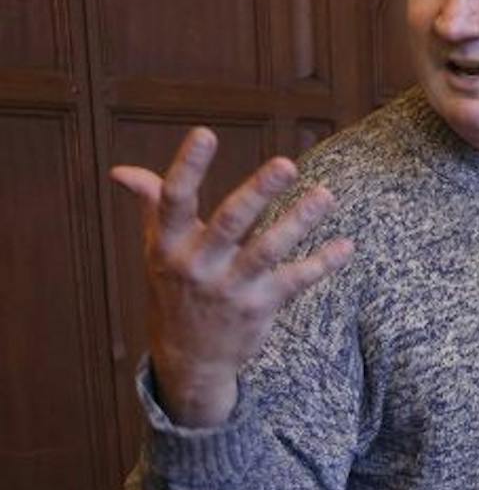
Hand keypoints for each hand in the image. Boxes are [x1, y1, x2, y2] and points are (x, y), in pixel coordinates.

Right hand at [110, 128, 353, 427]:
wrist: (189, 357)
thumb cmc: (176, 287)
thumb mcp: (157, 249)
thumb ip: (151, 205)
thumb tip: (123, 171)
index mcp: (167, 244)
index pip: (174, 199)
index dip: (188, 166)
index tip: (205, 133)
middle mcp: (197, 265)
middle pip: (229, 222)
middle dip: (257, 192)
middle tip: (287, 164)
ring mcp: (229, 288)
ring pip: (267, 250)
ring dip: (298, 222)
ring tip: (326, 195)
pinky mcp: (259, 308)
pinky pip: (294, 281)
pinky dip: (322, 264)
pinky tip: (345, 246)